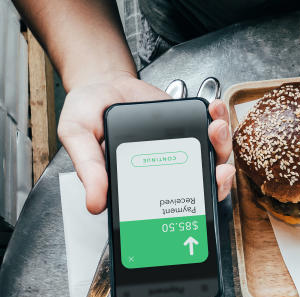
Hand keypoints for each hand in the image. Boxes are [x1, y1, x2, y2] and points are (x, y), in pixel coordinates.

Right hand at [57, 69, 235, 213]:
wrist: (101, 83)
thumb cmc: (88, 114)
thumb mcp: (78, 138)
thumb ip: (88, 168)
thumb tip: (95, 203)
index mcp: (138, 183)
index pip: (165, 206)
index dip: (187, 210)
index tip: (199, 201)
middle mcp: (163, 170)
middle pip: (198, 184)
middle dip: (216, 179)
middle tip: (219, 169)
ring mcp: (177, 150)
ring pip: (209, 158)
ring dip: (221, 146)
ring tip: (217, 129)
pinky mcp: (185, 128)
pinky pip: (208, 129)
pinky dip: (217, 119)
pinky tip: (215, 110)